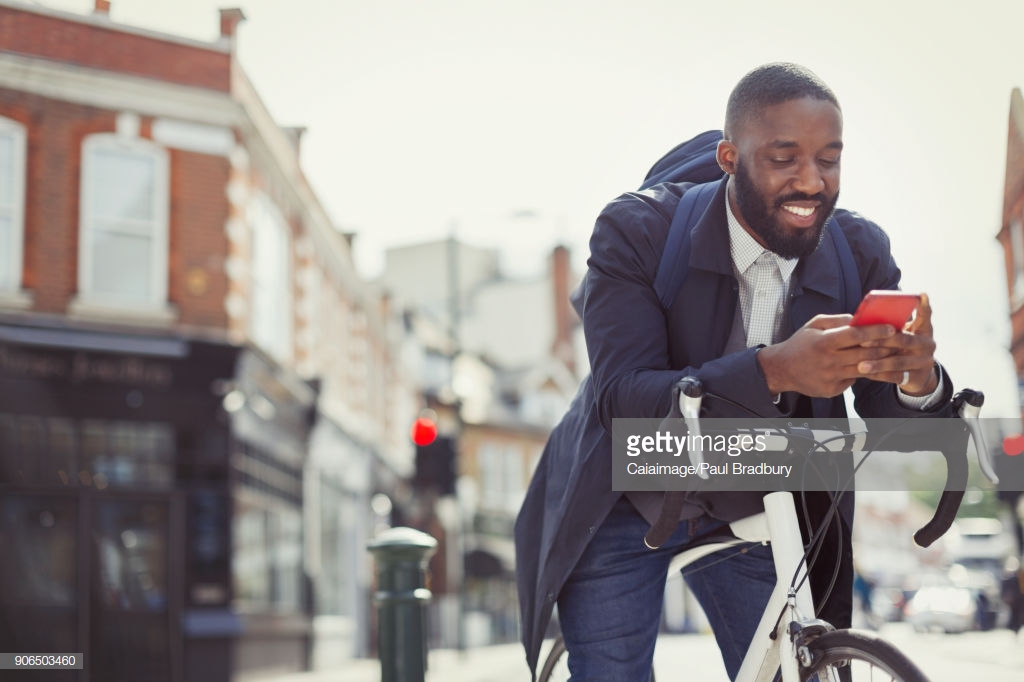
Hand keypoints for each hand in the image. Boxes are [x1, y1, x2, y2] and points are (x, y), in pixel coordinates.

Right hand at [757, 314, 901, 397]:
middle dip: (886, 348)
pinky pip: (853, 380)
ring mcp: (831, 378)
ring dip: (881, 363)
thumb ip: (837, 320)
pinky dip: (861, 373)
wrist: (781, 369)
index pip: (856, 335)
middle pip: (865, 355)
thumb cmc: (800, 343)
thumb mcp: (814, 325)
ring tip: (894, 356)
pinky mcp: (832, 390)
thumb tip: (860, 318)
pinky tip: (869, 369)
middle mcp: (828, 361)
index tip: (892, 328)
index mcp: (824, 342)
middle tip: (901, 342)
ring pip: (864, 370)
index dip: (876, 331)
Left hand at [855, 293, 938, 395]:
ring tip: (860, 365)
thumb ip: (891, 327)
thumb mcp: (903, 334)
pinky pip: (895, 376)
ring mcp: (924, 362)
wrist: (917, 375)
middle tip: (862, 341)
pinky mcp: (917, 378)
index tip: (921, 295)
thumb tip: (864, 319)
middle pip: (904, 340)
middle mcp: (927, 344)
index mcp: (924, 330)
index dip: (924, 306)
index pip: (925, 316)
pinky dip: (878, 375)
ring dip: (877, 363)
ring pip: (898, 361)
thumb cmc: (902, 347)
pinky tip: (864, 373)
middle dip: (882, 340)